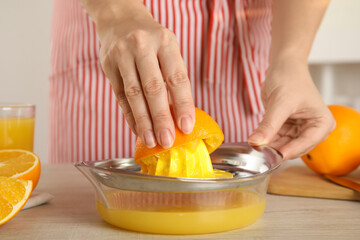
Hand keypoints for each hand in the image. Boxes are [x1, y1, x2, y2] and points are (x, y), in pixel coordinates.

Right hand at [97, 5, 194, 148]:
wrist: (120, 19)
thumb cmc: (151, 40)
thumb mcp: (168, 48)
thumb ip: (173, 77)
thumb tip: (180, 114)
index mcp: (165, 42)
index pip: (176, 77)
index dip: (183, 104)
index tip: (186, 126)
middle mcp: (142, 46)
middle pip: (152, 88)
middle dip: (161, 118)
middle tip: (167, 140)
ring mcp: (122, 55)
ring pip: (133, 95)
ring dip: (143, 122)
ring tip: (151, 140)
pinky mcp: (108, 66)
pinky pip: (120, 96)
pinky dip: (130, 116)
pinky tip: (138, 130)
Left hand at [248, 60, 335, 159]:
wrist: (283, 66)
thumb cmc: (290, 78)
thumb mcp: (280, 103)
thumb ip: (268, 125)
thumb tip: (256, 142)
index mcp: (322, 122)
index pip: (307, 142)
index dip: (290, 150)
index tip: (274, 156)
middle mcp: (313, 128)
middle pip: (294, 147)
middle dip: (277, 149)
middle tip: (260, 152)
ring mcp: (299, 129)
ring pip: (283, 145)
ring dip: (269, 146)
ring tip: (255, 147)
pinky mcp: (287, 127)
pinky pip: (275, 138)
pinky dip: (266, 140)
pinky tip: (256, 141)